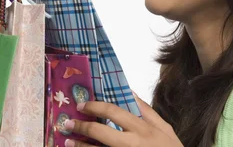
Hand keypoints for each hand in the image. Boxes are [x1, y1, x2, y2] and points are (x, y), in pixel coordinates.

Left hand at [63, 94, 182, 146]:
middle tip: (67, 123)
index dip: (94, 106)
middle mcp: (131, 143)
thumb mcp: (165, 129)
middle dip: (81, 126)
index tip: (81, 105)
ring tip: (68, 142)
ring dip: (80, 146)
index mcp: (142, 129)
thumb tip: (130, 91)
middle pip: (100, 131)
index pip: (113, 111)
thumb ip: (147, 111)